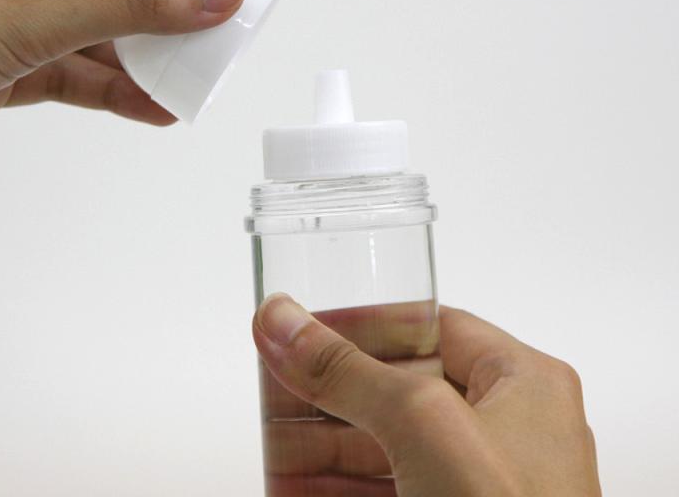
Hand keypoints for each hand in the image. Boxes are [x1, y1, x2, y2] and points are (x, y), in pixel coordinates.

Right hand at [253, 294, 600, 496]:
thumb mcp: (422, 427)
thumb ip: (347, 371)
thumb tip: (282, 319)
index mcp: (523, 383)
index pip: (430, 326)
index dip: (363, 323)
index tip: (304, 326)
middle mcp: (509, 432)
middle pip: (400, 390)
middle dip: (330, 392)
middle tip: (275, 385)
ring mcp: (482, 486)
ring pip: (389, 449)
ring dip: (327, 447)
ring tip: (274, 443)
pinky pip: (389, 493)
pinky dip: (340, 490)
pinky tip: (296, 488)